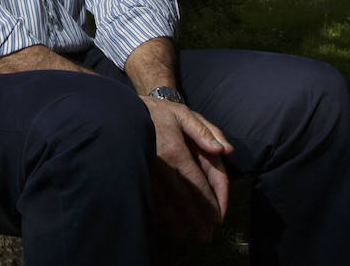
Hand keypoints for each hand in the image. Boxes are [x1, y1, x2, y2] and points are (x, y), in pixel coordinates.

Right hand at [142, 96, 233, 243]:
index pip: (197, 184)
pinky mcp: (138, 174)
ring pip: (165, 201)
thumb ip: (206, 132)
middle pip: (183, 198)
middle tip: (205, 237)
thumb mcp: (184, 114)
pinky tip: (165, 221)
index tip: (218, 219)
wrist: (124, 110)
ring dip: (176, 221)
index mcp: (176, 151)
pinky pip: (151, 196)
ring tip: (185, 236)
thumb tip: (225, 150)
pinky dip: (159, 211)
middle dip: (196, 219)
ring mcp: (147, 171)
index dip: (209, 203)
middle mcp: (161, 165)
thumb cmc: (159, 112)